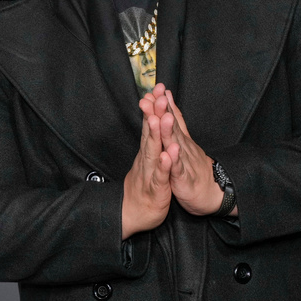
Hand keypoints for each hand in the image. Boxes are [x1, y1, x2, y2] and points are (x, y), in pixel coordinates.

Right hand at [121, 98, 173, 238]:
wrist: (133, 213)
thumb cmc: (143, 185)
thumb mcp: (148, 158)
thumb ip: (150, 138)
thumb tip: (151, 117)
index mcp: (148, 151)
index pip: (151, 125)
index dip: (154, 107)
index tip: (157, 88)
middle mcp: (146, 158)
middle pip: (150, 133)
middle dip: (154, 113)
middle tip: (156, 95)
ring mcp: (150, 172)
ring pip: (153, 151)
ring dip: (156, 134)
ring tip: (160, 118)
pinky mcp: (156, 189)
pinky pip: (160, 176)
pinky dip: (164, 165)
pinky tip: (168, 155)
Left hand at [142, 84, 230, 216]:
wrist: (209, 190)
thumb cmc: (193, 164)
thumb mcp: (183, 138)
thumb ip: (176, 117)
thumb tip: (168, 95)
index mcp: (179, 137)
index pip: (169, 117)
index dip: (161, 103)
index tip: (154, 89)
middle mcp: (182, 146)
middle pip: (171, 127)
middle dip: (163, 112)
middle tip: (156, 97)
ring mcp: (184, 161)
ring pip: (175, 145)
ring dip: (169, 131)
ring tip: (163, 118)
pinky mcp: (184, 178)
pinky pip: (178, 169)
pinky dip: (174, 160)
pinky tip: (170, 152)